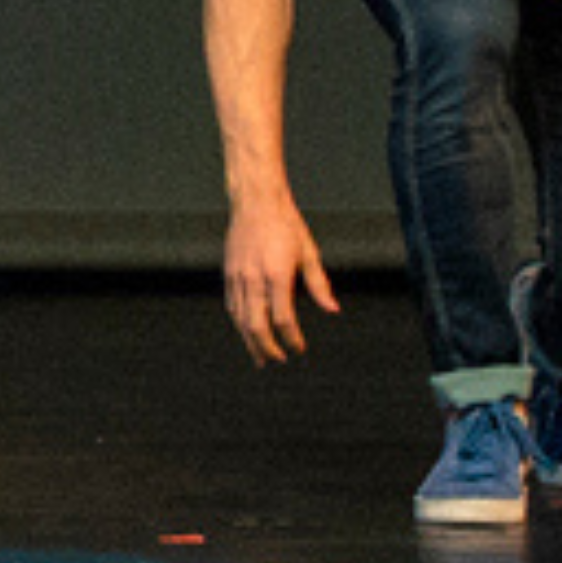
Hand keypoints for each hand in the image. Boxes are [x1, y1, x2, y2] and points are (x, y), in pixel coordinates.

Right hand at [220, 188, 337, 364]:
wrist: (256, 202)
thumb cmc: (286, 224)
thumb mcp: (309, 253)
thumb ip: (319, 285)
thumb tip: (333, 310)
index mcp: (277, 274)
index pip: (283, 318)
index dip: (292, 338)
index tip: (300, 348)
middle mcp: (254, 279)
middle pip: (257, 326)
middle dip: (268, 348)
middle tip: (278, 360)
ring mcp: (238, 277)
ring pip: (240, 319)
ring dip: (250, 341)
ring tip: (259, 356)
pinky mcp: (229, 273)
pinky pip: (232, 305)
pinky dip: (239, 322)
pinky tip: (246, 331)